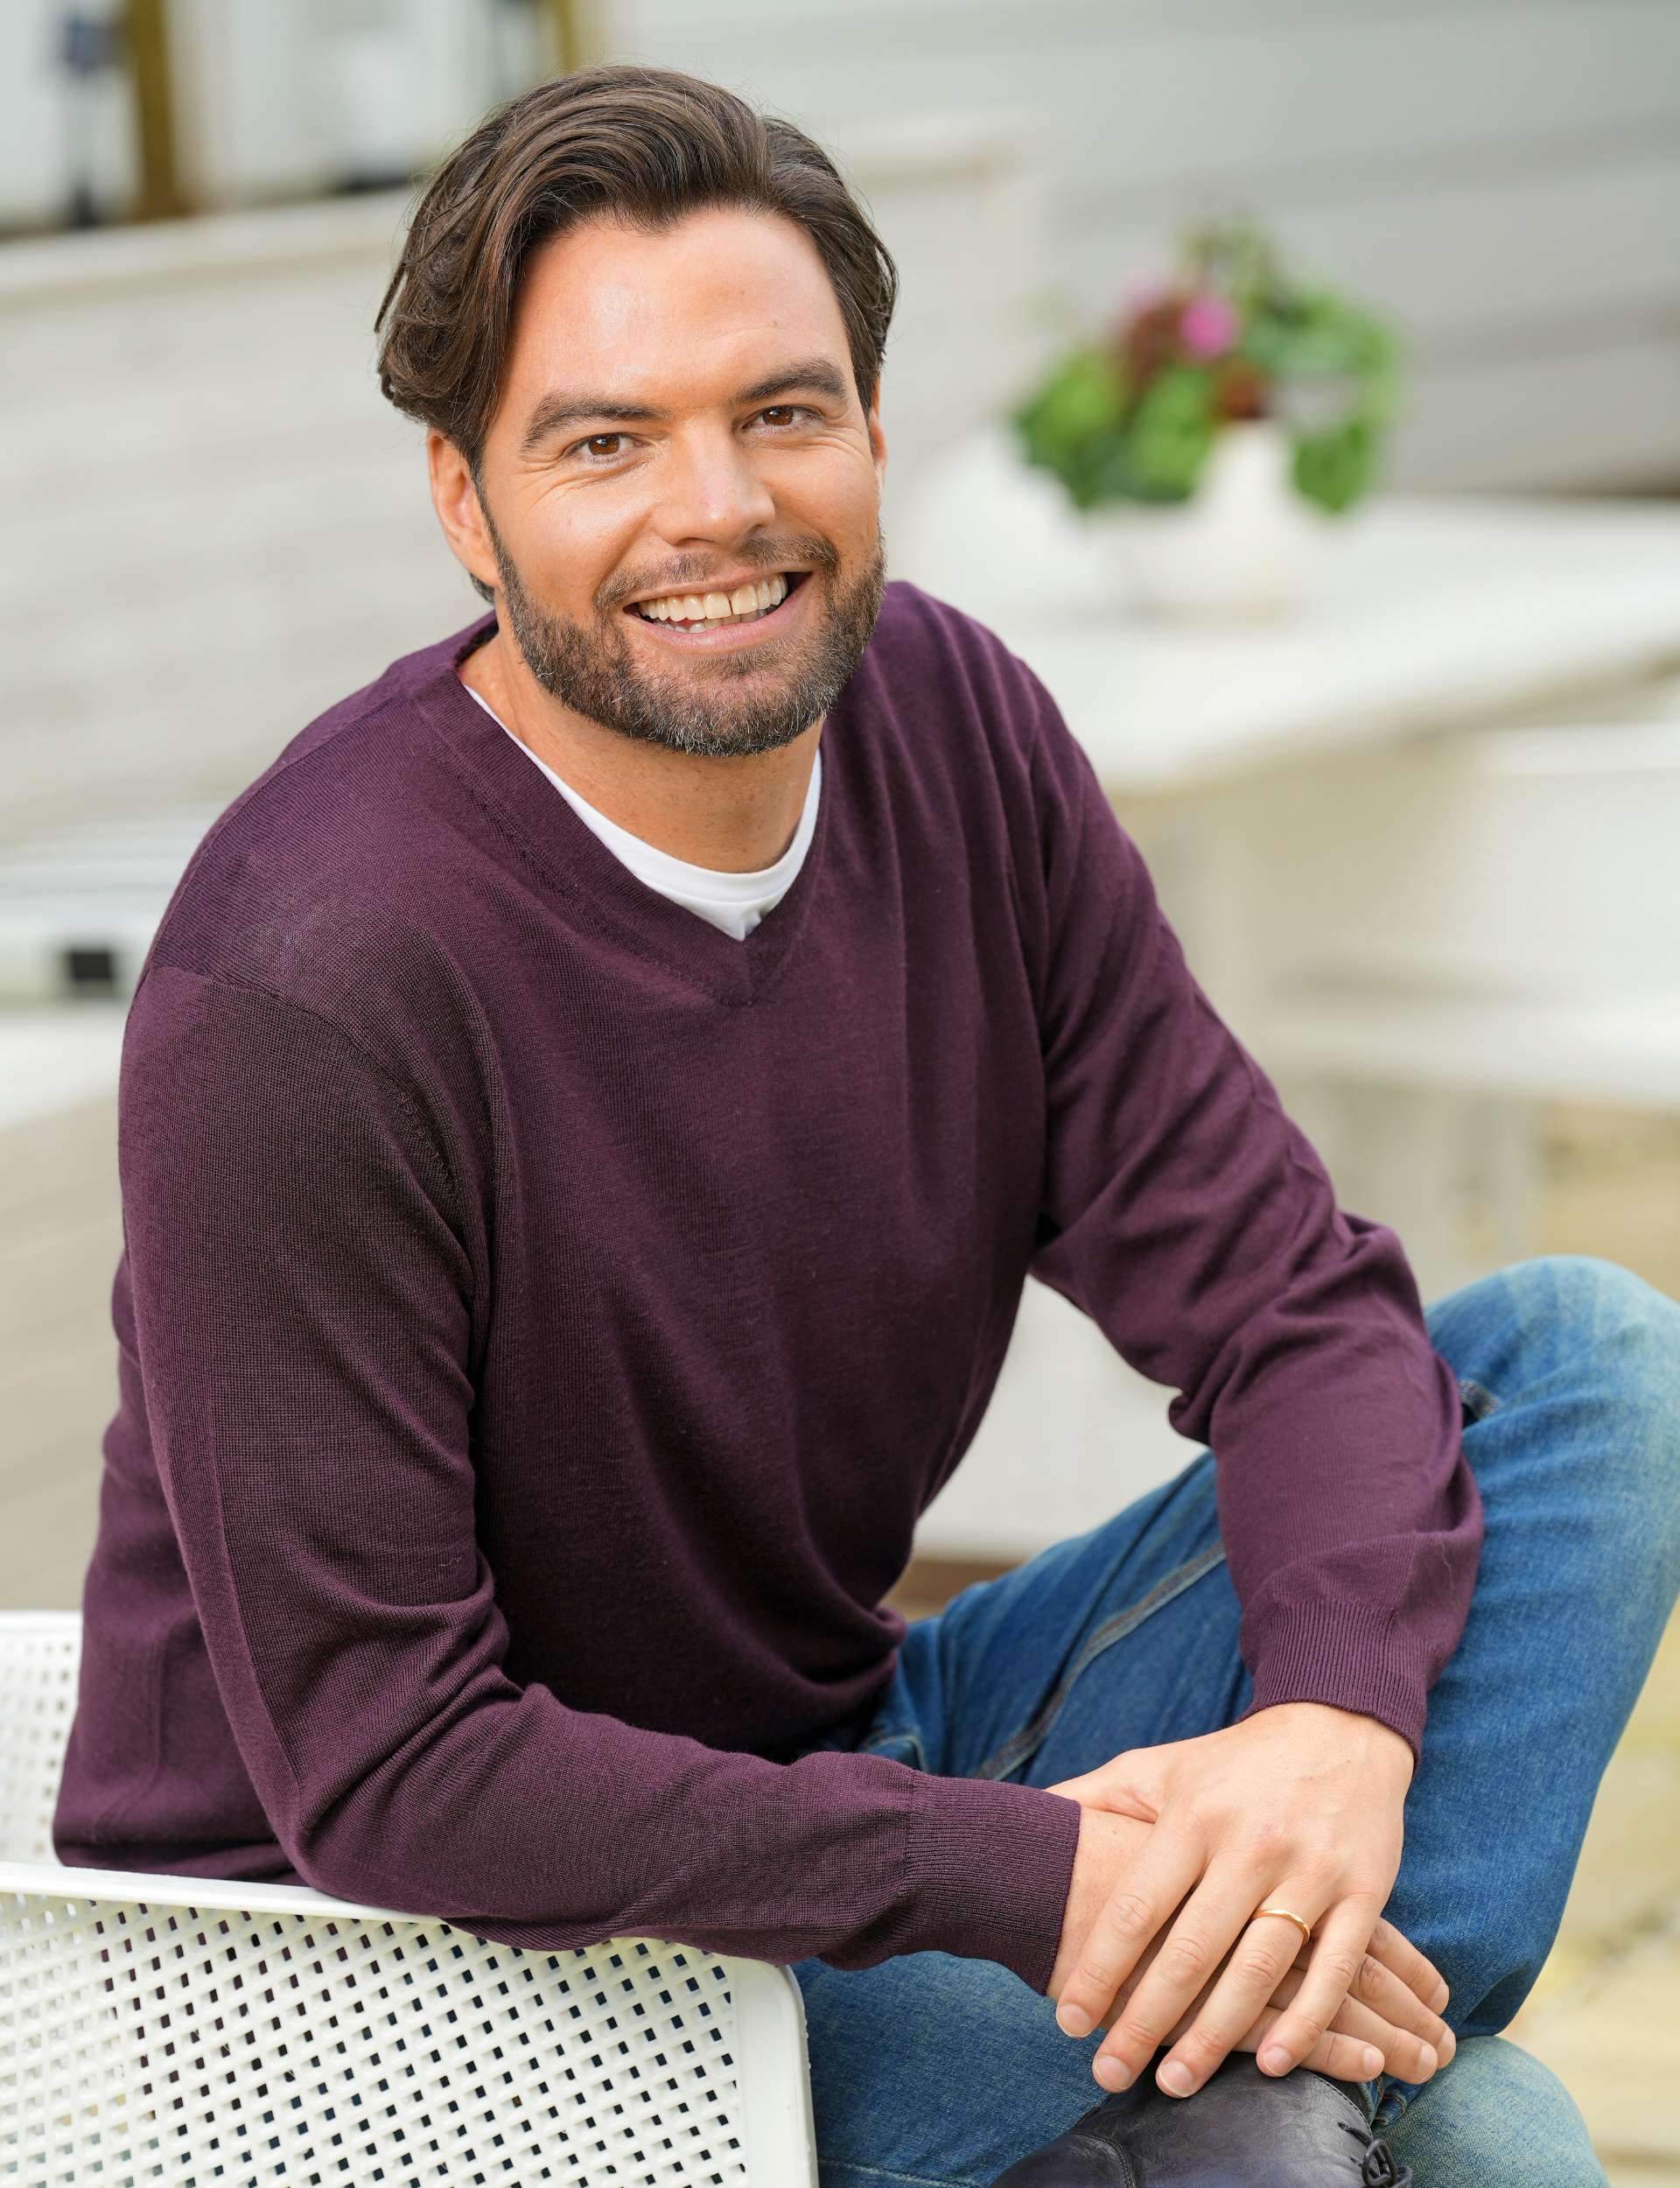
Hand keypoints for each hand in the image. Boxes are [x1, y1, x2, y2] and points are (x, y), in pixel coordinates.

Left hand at [1045, 1702, 1451, 2098]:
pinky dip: (1306, 2022)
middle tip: (1109, 2073)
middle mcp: (1249, 1844)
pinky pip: (1334, 1969)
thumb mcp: (1162, 1767)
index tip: (1069, 2022)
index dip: (1100, 1968)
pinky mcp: (1364, 1891)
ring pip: (1259, 1968)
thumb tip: (1027, 1812)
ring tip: (1177, 2082)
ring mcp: (1309, 1870)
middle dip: (1147, 2020)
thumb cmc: (1233, 1762)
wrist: (1339, 1728)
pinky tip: (1269, 2063)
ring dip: (1217, 2035)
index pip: (1136, 1906)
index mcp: (1193, 1817)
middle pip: (1191, 1950)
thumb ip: (1097, 1795)